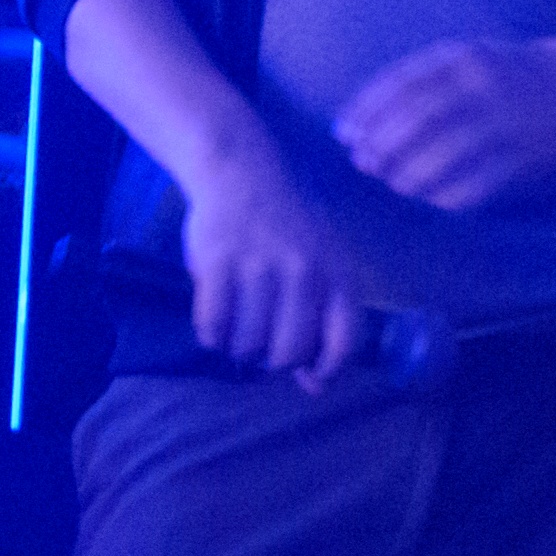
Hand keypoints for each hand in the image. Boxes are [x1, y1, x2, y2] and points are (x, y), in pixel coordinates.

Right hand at [172, 126, 362, 386]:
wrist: (242, 169)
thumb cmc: (289, 224)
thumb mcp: (322, 260)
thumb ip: (324, 320)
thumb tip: (317, 387)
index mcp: (337, 270)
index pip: (343, 341)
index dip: (328, 369)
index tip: (310, 374)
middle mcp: (303, 270)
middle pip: (288, 352)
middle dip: (273, 362)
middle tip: (263, 347)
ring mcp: (259, 265)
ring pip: (248, 344)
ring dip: (240, 349)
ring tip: (239, 330)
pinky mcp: (218, 262)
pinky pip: (213, 326)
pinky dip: (212, 335)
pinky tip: (216, 323)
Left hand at [338, 33, 555, 212]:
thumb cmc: (517, 72)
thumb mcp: (474, 58)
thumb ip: (428, 81)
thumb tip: (369, 120)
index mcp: (466, 56)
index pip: (403, 83)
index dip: (368, 110)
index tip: (345, 134)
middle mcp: (485, 85)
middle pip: (419, 119)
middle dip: (384, 145)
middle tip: (365, 164)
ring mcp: (508, 121)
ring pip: (445, 153)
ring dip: (411, 174)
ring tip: (395, 184)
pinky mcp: (527, 155)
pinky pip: (478, 182)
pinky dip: (449, 195)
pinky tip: (433, 200)